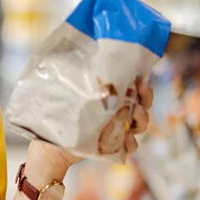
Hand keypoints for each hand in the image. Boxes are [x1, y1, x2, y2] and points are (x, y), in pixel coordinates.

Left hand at [31, 76, 153, 171]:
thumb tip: (76, 52)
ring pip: (141, 125)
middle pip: (143, 104)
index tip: (140, 78)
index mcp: (112, 98)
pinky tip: (126, 141)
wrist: (53, 146)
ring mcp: (119, 130)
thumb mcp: (69, 93)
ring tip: (135, 114)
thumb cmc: (61, 114)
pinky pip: (131, 147)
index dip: (141, 84)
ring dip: (142, 119)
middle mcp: (119, 113)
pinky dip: (131, 144)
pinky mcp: (115, 147)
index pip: (134, 89)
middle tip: (141, 92)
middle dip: (146, 98)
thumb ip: (77, 76)